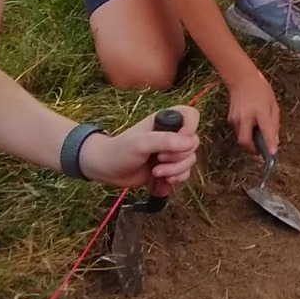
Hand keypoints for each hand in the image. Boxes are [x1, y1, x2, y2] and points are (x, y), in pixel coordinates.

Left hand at [77, 105, 200, 193]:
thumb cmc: (119, 150)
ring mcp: (171, 152)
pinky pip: (183, 174)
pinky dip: (174, 180)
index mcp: (165, 121)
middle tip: (159, 160)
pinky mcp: (169, 168)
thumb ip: (164, 141)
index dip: (190, 129)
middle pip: (193, 143)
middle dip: (178, 158)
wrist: (106, 170)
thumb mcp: (140, 143)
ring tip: (156, 174)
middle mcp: (171, 135)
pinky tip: (159, 183)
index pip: (192, 116)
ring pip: (190, 161)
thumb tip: (189, 143)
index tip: (178, 142)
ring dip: (176, 171)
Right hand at [226, 67, 280, 153]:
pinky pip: (239, 132)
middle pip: (245, 141)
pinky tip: (250, 125)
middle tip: (261, 150)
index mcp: (260, 111)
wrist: (241, 79)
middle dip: (253, 150)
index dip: (269, 144)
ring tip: (257, 134)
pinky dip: (246, 133)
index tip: (272, 154)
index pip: (265, 131)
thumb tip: (275, 142)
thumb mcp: (273, 105)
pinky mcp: (230, 119)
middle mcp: (246, 116)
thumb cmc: (261, 91)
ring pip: (241, 138)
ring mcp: (236, 118)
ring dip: (250, 142)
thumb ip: (274, 124)